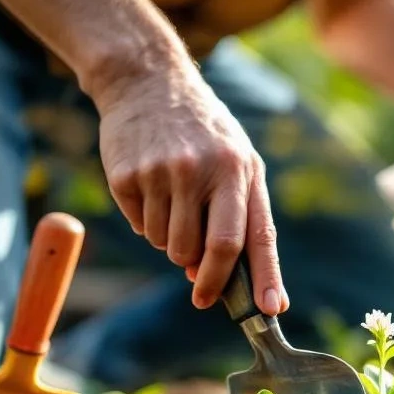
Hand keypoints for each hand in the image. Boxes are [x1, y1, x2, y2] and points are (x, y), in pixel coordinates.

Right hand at [94, 63, 287, 313]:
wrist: (147, 83)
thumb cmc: (205, 134)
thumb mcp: (238, 161)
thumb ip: (241, 217)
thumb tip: (224, 278)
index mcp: (237, 169)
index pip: (248, 237)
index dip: (260, 278)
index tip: (268, 310)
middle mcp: (200, 171)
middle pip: (205, 253)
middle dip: (206, 279)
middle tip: (200, 284)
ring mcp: (160, 174)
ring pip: (169, 248)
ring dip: (175, 245)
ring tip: (178, 208)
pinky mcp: (125, 178)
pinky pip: (140, 230)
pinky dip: (149, 225)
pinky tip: (154, 192)